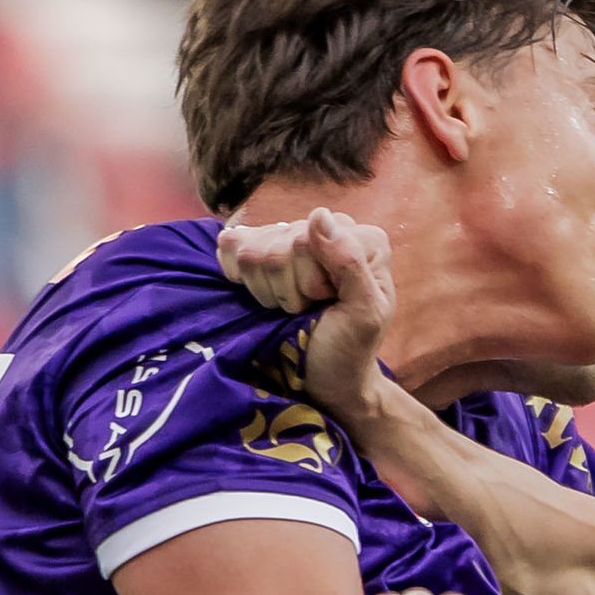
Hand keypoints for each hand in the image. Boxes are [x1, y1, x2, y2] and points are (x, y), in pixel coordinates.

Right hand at [220, 208, 396, 425]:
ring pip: (251, 249)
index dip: (308, 283)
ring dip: (266, 290)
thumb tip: (317, 214)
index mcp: (361, 239)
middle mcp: (328, 229)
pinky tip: (262, 292)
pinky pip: (230, 245)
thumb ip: (349, 262)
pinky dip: (239, 276)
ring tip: (290, 308)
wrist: (323, 381)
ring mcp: (291, 236)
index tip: (326, 305)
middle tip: (307, 311)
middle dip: (287, 290)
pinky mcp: (260, 248)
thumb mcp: (363, 315)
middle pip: (276, 246)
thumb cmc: (347, 351)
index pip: (304, 241)